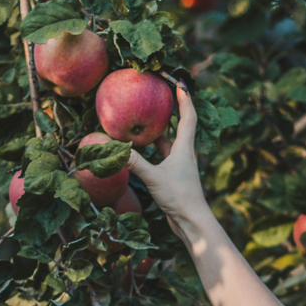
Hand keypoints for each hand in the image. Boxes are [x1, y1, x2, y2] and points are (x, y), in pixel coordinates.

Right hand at [126, 84, 203, 221]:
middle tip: (157, 97)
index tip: (178, 83)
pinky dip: (153, 151)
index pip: (188, 116)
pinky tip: (140, 151)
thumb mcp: (153, 177)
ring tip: (143, 120)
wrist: (192, 222)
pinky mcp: (174, 177)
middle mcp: (184, 154)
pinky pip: (163, 157)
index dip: (184, 98)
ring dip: (158, 132)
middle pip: (179, 126)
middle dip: (170, 111)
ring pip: (168, 143)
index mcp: (184, 148)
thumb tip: (113, 148)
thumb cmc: (179, 197)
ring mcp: (180, 166)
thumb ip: (134, 162)